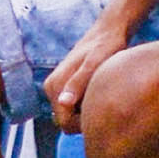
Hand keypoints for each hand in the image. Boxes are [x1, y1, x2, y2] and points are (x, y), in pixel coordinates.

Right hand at [41, 12, 137, 132]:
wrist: (107, 32)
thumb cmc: (105, 47)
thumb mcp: (94, 64)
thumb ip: (78, 82)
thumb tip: (63, 102)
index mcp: (54, 86)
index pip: (65, 124)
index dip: (84, 124)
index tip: (103, 113)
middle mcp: (51, 89)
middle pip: (67, 122)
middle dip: (85, 119)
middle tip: (106, 102)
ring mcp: (57, 89)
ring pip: (71, 116)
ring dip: (87, 112)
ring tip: (104, 95)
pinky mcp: (65, 87)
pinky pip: (74, 108)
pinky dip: (87, 106)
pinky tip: (100, 93)